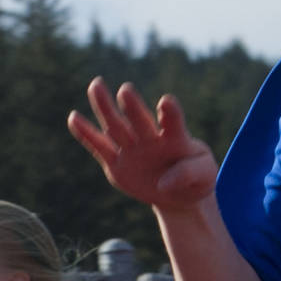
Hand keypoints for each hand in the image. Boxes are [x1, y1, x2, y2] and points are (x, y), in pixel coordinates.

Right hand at [68, 78, 218, 210]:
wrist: (179, 195)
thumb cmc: (197, 179)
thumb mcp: (206, 177)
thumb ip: (190, 174)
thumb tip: (164, 182)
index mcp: (176, 138)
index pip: (173, 122)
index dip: (170, 113)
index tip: (166, 102)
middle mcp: (151, 139)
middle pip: (139, 120)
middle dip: (133, 106)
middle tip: (126, 90)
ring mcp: (132, 149)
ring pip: (116, 126)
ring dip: (105, 108)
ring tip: (96, 86)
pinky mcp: (116, 163)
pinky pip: (99, 146)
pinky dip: (86, 134)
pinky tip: (74, 117)